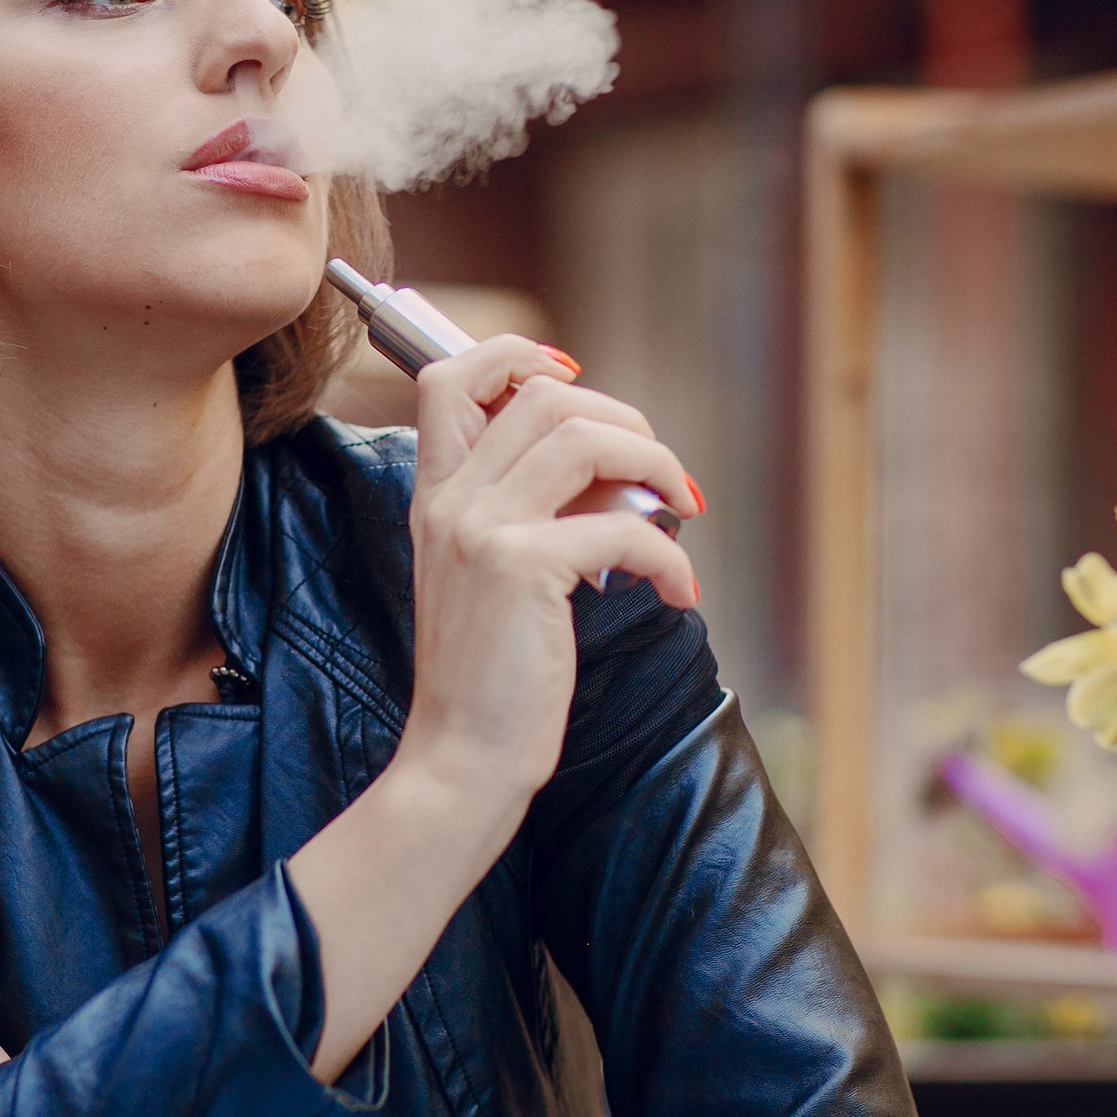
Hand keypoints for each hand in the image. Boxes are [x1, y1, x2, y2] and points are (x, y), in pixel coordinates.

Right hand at [399, 337, 699, 819]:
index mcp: (436, 498)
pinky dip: (669, 555)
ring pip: (584, 437)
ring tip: (680, 508)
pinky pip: (621, 526)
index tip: (573, 377)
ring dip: (655, 464)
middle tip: (659, 472)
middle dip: (623, 419)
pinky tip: (679, 589)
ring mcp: (482, 531)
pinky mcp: (522, 570)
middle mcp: (452, 502)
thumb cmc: (487, 682)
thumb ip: (523, 515)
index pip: (449, 378)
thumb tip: (609, 471)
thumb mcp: (486, 580)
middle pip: (542, 397)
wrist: (459, 760)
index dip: (517, 355)